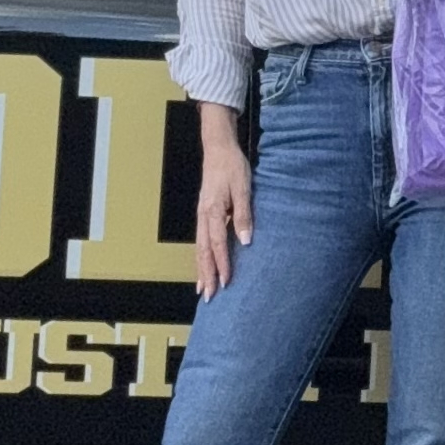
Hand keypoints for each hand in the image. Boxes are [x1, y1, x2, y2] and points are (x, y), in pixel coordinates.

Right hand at [196, 105, 252, 299]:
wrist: (218, 149)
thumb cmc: (232, 166)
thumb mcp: (243, 188)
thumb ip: (244, 215)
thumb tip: (245, 240)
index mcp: (213, 210)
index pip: (217, 244)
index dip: (222, 264)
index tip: (227, 282)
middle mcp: (203, 216)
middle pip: (203, 251)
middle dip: (206, 274)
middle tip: (209, 296)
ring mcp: (201, 215)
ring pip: (199, 248)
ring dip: (201, 269)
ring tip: (203, 289)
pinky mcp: (203, 214)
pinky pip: (201, 241)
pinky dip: (201, 257)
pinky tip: (204, 267)